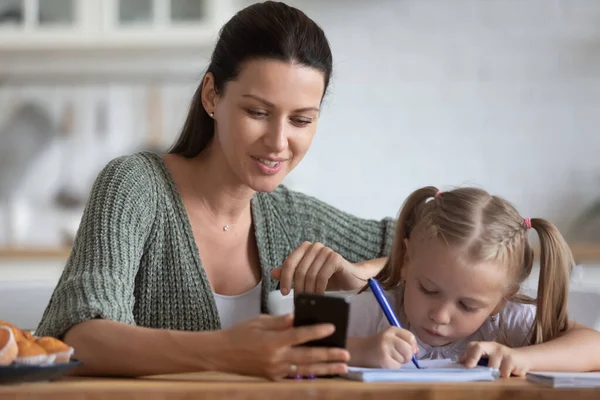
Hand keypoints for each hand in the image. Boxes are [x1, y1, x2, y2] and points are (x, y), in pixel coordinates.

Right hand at [212, 313, 349, 379]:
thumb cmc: (239, 334)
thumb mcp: (259, 321)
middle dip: (329, 355)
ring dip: (326, 369)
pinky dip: (310, 373)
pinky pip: (295, 375)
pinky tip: (324, 371)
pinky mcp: (273, 377)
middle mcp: (275, 358)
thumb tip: (297, 318)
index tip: (332, 328)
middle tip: (346, 354)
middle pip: (307, 356)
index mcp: (271, 341)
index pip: (299, 335)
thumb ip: (280, 322)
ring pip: (306, 370)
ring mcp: (275, 370)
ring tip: (342, 367)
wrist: (220, 354)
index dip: (316, 331)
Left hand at [271, 241, 363, 294]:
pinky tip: (320, 296)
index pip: (289, 262)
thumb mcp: (307, 277)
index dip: (285, 278)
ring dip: (309, 290)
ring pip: (310, 274)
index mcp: (305, 248)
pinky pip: (321, 276)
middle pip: (299, 270)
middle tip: (300, 300)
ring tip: (310, 300)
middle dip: (298, 288)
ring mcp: (325, 250)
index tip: (284, 292)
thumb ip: (291, 274)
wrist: (350, 279)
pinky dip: (319, 289)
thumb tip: (273, 273)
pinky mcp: (335, 258)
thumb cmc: (328, 278)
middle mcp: (314, 246)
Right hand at [348, 327, 418, 368]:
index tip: (407, 349)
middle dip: (407, 356)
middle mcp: (388, 337)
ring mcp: (385, 348)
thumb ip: (405, 342)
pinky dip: (394, 367)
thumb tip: (417, 351)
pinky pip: (397, 366)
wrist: (360, 351)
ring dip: (399, 362)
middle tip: (399, 356)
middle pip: (409, 349)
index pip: (410, 337)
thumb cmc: (379, 345)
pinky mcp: (383, 360)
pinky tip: (386, 363)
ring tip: (389, 358)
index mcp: (392, 329)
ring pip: (403, 359)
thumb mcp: (391, 338)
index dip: (412, 346)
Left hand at [459, 342, 530, 377]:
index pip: (472, 345)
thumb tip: (460, 361)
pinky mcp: (511, 359)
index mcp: (485, 346)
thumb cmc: (502, 360)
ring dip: (491, 373)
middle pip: (479, 347)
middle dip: (472, 357)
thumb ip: (475, 358)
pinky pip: (503, 371)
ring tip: (494, 376)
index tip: (463, 364)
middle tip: (469, 367)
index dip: (467, 354)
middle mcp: (492, 346)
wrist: (523, 359)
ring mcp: (502, 352)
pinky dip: (502, 376)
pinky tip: (506, 376)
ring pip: (491, 365)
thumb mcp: (489, 357)